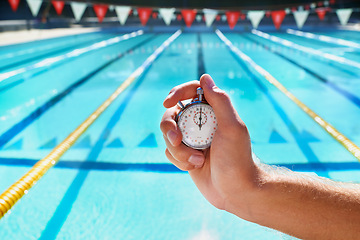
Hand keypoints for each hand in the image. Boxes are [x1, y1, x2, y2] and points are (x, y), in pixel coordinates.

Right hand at [160, 74, 260, 212]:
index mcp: (212, 111)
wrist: (234, 191)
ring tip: (197, 161)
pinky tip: (195, 166)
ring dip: (178, 149)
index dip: (177, 92)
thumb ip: (220, 101)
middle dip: (170, 127)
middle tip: (176, 140)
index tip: (167, 102)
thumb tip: (204, 77)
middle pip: (172, 114)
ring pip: (168, 135)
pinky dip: (179, 159)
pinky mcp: (184, 154)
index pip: (190, 92)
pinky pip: (169, 151)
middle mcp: (200, 122)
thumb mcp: (232, 127)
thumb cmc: (236, 158)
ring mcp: (191, 139)